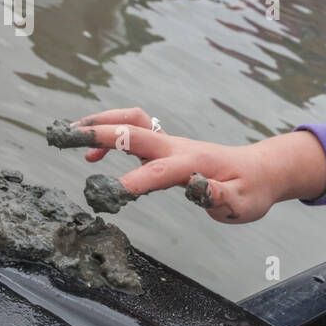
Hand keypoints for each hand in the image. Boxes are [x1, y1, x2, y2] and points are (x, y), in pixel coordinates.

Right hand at [66, 108, 282, 223]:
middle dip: (99, 133)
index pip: (160, 171)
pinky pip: (133, 132)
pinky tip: (92, 155)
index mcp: (196, 163)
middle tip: (64, 137)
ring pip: (131, 122)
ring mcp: (171, 143)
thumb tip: (200, 191)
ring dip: (100, 124)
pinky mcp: (167, 147)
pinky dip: (109, 136)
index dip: (135, 180)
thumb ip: (221, 198)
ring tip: (67, 136)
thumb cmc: (252, 190)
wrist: (261, 171)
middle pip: (134, 131)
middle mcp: (179, 147)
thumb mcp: (243, 203)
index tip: (109, 194)